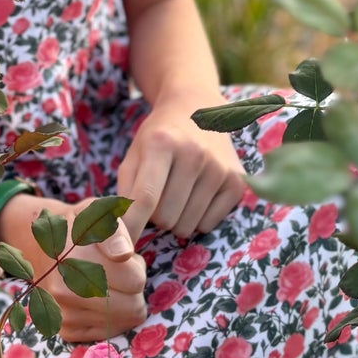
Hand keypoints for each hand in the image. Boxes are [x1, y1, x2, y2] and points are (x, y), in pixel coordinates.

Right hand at [0, 193, 146, 343]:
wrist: (38, 245)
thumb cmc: (78, 228)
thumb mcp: (97, 216)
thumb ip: (115, 231)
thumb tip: (122, 254)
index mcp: (77, 259)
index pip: (136, 280)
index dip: (135, 266)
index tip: (122, 257)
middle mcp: (65, 291)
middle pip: (132, 308)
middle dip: (133, 289)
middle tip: (118, 272)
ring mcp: (63, 313)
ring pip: (123, 322)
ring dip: (122, 302)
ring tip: (106, 283)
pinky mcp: (64, 330)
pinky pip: (108, 332)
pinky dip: (110, 318)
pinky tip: (98, 299)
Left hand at [117, 98, 246, 240]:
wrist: (197, 109)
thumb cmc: (159, 137)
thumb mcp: (134, 154)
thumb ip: (124, 192)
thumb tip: (120, 235)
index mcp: (162, 143)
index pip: (145, 197)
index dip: (131, 227)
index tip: (121, 247)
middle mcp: (195, 154)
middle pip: (166, 218)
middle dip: (156, 216)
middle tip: (159, 196)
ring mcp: (219, 168)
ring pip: (187, 226)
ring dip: (176, 219)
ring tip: (177, 193)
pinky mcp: (237, 182)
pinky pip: (209, 225)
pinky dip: (197, 219)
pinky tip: (196, 195)